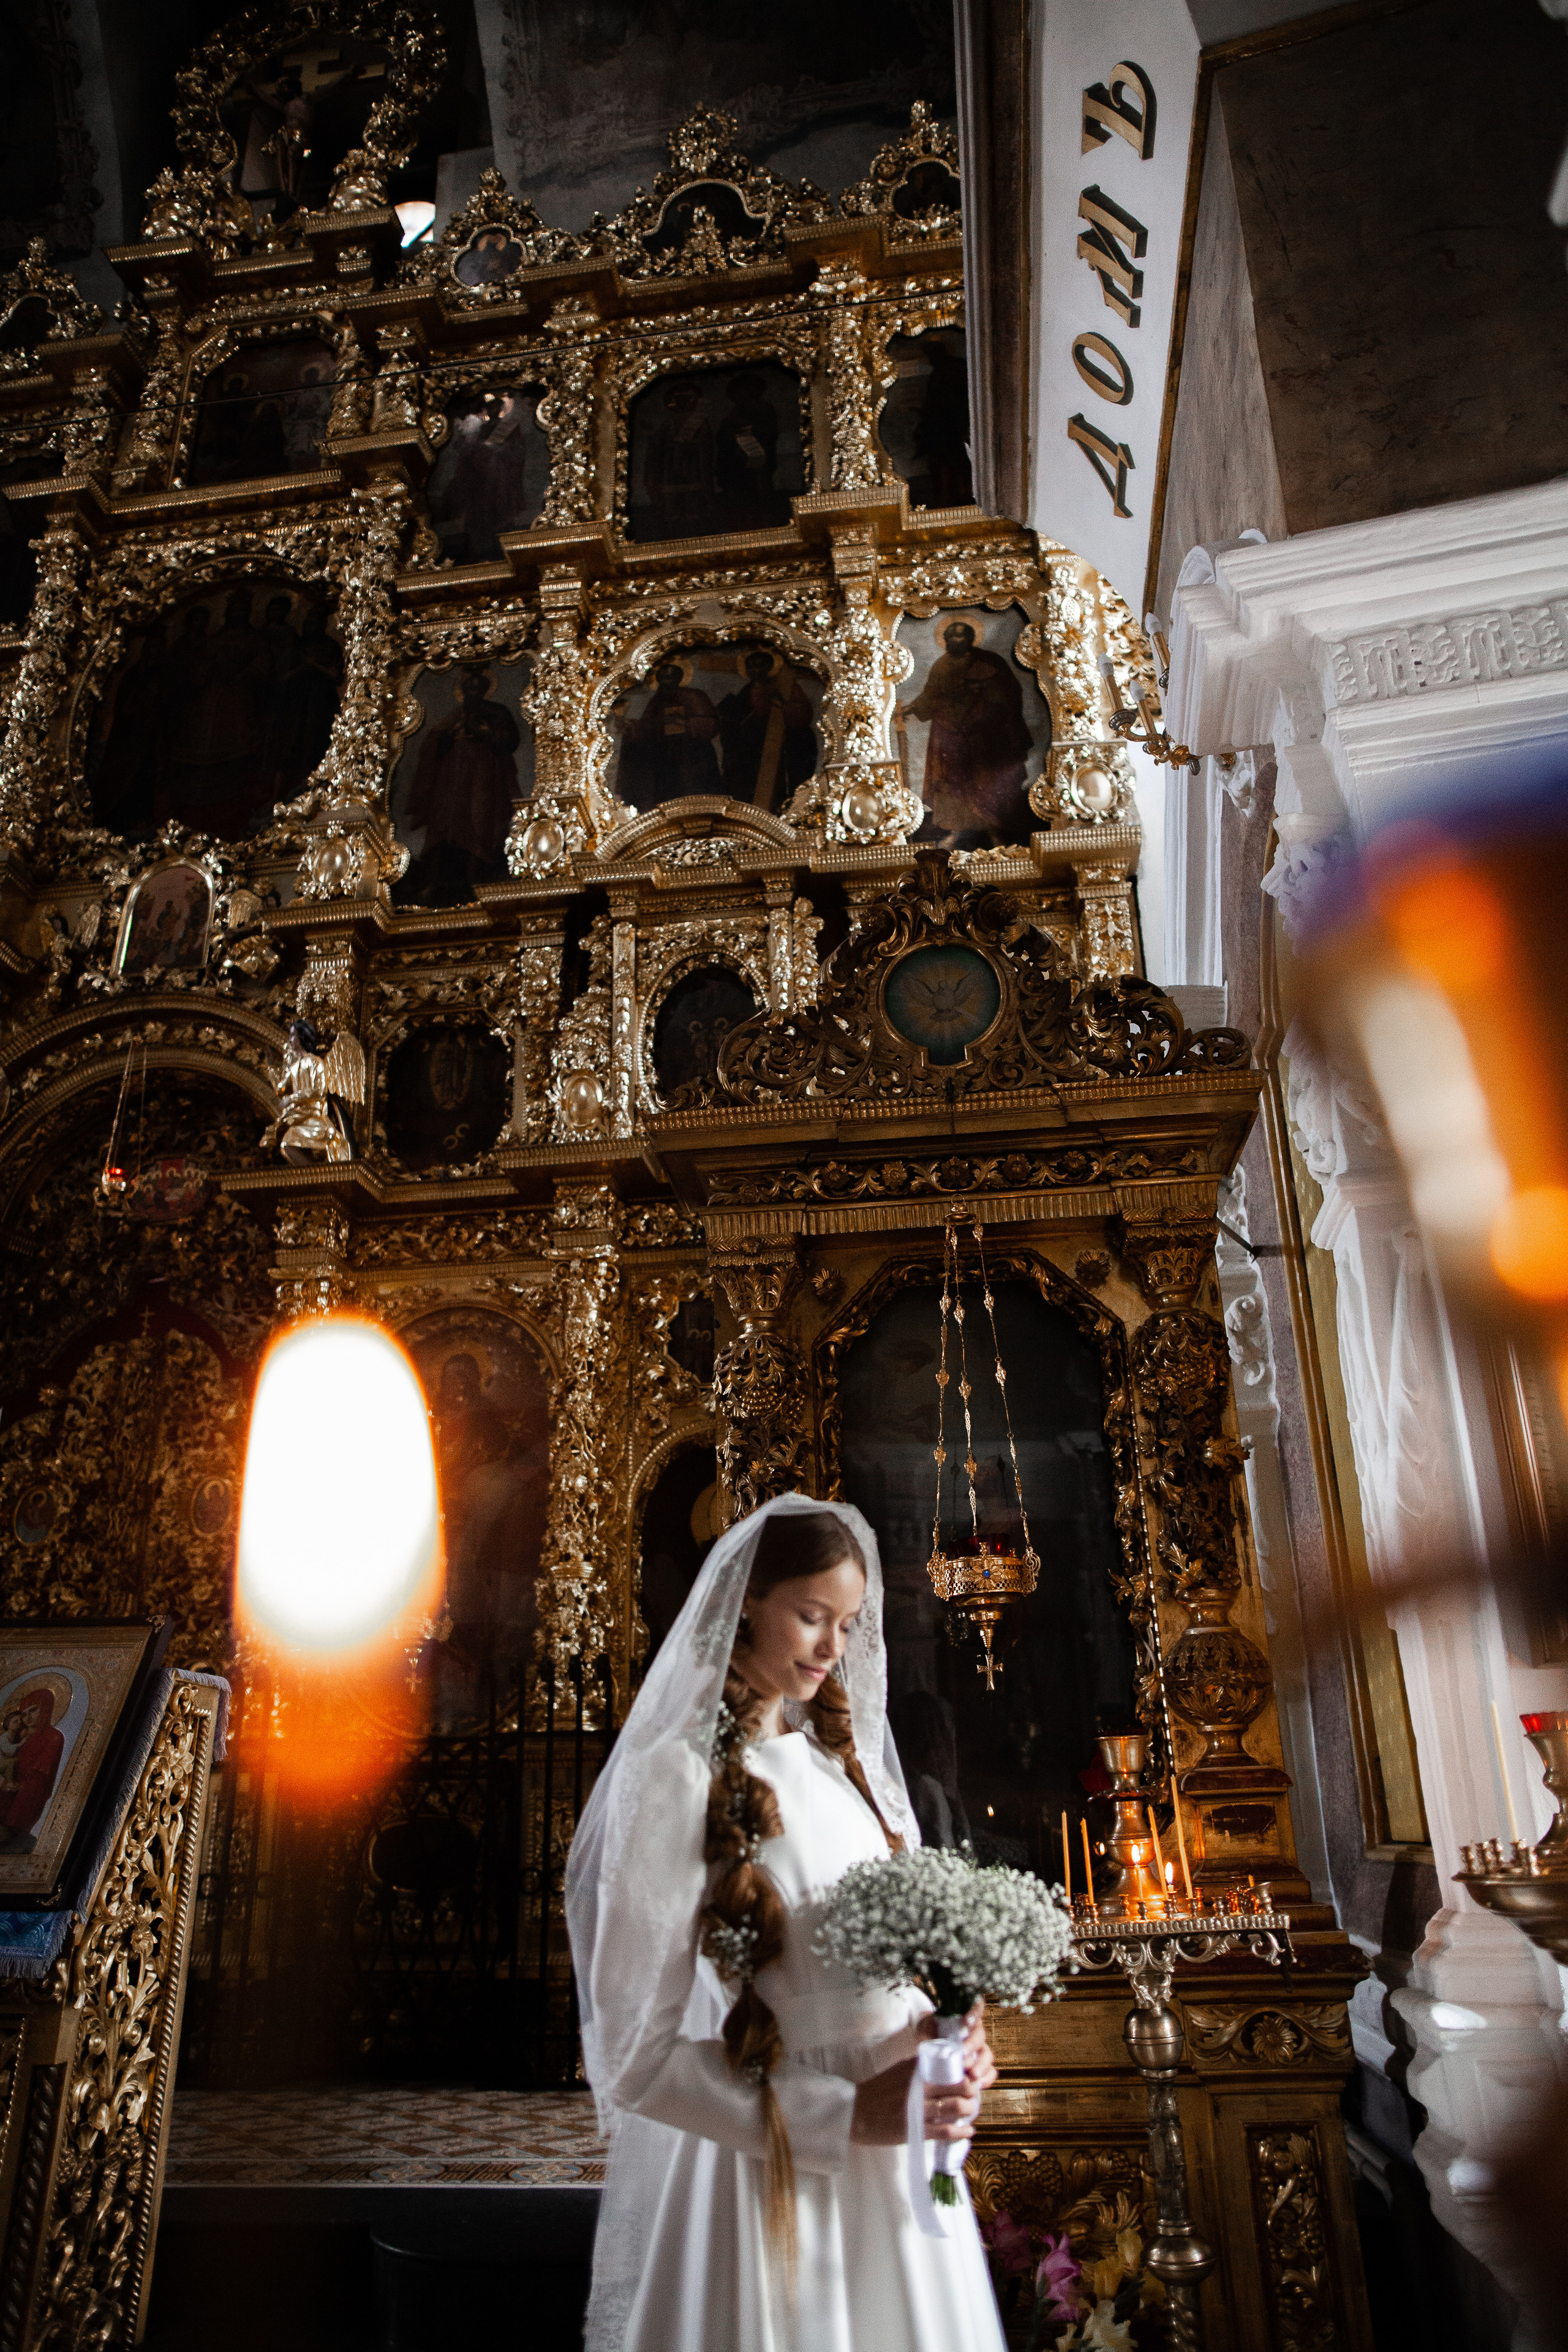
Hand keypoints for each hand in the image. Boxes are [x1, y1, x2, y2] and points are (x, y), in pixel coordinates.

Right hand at [849, 2002, 995, 2145]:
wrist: (856, 2111)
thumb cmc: (878, 2090)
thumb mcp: (899, 2070)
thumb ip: (920, 2068)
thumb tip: (943, 2064)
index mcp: (916, 2069)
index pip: (950, 2067)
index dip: (966, 2072)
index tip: (971, 2076)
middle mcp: (919, 2086)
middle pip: (959, 2086)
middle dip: (972, 2091)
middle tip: (974, 2094)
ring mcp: (918, 2109)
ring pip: (956, 2107)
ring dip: (968, 2109)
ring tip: (970, 2111)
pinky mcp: (916, 2130)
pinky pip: (946, 2131)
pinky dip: (961, 2131)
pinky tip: (968, 2131)